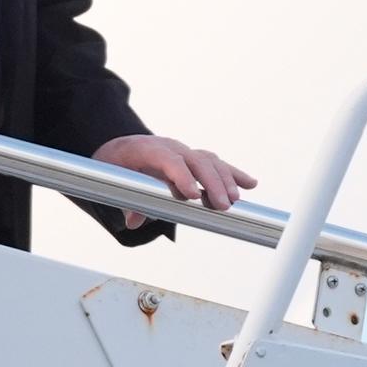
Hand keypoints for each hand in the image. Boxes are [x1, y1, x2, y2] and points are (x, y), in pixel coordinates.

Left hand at [93, 134, 257, 229]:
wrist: (121, 148)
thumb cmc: (118, 165)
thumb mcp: (115, 180)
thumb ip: (127, 201)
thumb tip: (134, 220)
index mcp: (148, 149)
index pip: (168, 158)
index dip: (181, 176)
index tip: (193, 196)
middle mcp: (170, 146)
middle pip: (195, 159)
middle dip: (211, 182)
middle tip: (222, 205)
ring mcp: (183, 151)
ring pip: (209, 160)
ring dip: (225, 179)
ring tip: (234, 200)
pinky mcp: (194, 158)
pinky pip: (216, 164)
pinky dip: (233, 174)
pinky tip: (251, 184)